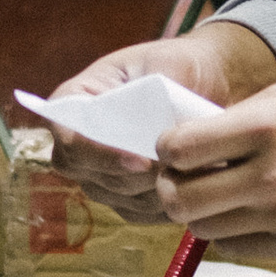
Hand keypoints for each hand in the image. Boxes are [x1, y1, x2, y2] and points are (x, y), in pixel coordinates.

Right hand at [42, 23, 275, 226]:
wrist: (205, 85)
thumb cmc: (180, 66)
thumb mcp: (170, 64)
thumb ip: (160, 95)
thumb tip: (162, 138)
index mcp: (75, 101)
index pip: (70, 136)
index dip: (101, 153)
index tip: (141, 160)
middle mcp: (79, 143)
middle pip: (91, 174)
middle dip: (136, 176)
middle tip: (181, 168)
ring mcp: (99, 174)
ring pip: (120, 196)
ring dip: (158, 188)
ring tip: (199, 169)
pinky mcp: (126, 198)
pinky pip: (142, 212)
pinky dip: (170, 203)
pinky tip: (197, 181)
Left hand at [146, 82, 275, 260]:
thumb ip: (239, 119)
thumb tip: (189, 140)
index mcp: (267, 126)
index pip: (179, 148)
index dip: (166, 148)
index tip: (175, 146)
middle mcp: (271, 174)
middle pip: (180, 198)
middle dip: (170, 187)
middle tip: (180, 178)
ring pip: (202, 229)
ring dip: (198, 212)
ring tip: (213, 194)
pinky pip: (236, 246)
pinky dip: (228, 231)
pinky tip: (245, 211)